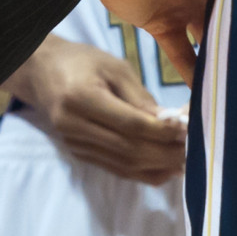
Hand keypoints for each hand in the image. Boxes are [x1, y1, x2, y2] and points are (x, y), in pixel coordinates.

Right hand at [9, 35, 186, 185]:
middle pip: (128, 149)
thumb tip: (169, 122)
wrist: (42, 72)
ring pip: (123, 165)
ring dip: (158, 167)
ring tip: (186, 162)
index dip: (162, 130)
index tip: (187, 129)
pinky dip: (143, 173)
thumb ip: (139, 96)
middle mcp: (74, 126)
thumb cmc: (81, 62)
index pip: (129, 124)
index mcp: (81, 97)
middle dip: (165, 152)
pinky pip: (115, 169)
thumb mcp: (113, 66)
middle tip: (194, 148)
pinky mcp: (79, 154)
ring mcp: (75, 144)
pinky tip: (166, 170)